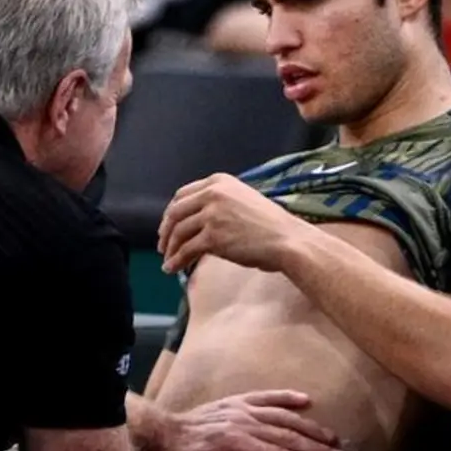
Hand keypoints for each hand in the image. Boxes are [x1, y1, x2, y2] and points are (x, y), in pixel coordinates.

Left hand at [158, 173, 314, 273]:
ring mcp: (211, 214)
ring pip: (178, 232)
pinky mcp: (213, 236)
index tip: (168, 226)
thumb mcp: (244, 201)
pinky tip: (173, 269)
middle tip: (162, 246)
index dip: (171, 213)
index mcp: (219, 182)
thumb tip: (196, 221)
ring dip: (170, 249)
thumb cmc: (272, 226)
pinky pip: (186, 250)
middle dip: (166, 231)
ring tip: (168, 262)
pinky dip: (176, 261)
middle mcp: (213, 194)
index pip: (182, 195)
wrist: (288, 241)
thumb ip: (220, 204)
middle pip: (175, 212)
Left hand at [161, 391, 345, 450]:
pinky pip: (266, 396)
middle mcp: (243, 423)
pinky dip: (287, 397)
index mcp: (236, 446)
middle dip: (316, 447)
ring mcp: (241, 409)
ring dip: (309, 426)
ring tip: (331, 436)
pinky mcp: (236, 401)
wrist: (161, 435)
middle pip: (287, 435)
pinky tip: (306, 400)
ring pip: (282, 416)